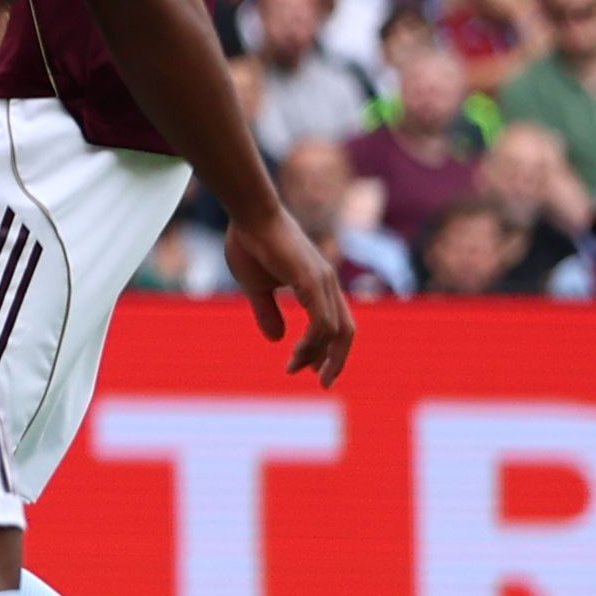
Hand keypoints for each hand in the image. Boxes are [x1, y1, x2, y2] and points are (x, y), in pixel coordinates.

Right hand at [220, 209, 357, 384]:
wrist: (248, 213)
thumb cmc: (250, 242)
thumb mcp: (256, 286)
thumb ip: (267, 312)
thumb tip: (276, 340)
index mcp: (318, 285)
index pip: (336, 324)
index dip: (326, 350)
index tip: (305, 368)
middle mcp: (327, 284)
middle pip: (346, 331)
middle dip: (336, 360)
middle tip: (322, 382)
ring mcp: (323, 282)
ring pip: (334, 330)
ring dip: (317, 355)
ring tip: (294, 368)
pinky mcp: (312, 281)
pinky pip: (322, 322)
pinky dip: (313, 342)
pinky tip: (296, 352)